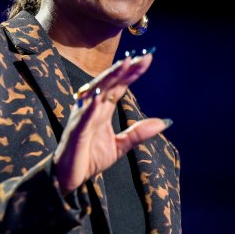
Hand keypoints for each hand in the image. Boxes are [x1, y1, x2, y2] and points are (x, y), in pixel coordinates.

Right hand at [53, 54, 169, 193]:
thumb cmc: (90, 158)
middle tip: (141, 56)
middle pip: (109, 83)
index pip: (119, 86)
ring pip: (96, 92)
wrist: (69, 177)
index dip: (132, 72)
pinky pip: (83, 117)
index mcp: (102, 109)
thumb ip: (139, 133)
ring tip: (122, 66)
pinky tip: (98, 96)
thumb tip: (165, 122)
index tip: (147, 57)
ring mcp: (82, 118)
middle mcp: (91, 108)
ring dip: (109, 79)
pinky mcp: (75, 132)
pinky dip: (89, 106)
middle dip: (124, 69)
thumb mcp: (120, 146)